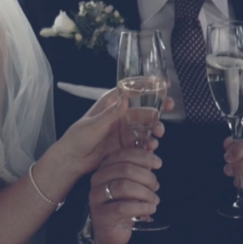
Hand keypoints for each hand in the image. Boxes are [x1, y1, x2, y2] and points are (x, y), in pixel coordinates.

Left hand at [54, 91, 170, 176]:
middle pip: (143, 107)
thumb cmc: (78, 137)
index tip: (163, 84)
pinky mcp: (126, 144)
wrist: (73, 160)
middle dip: (158, 107)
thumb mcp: (94, 124)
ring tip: (158, 133)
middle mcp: (119, 115)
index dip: (147, 86)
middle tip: (169, 107)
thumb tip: (124, 100)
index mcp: (110, 104)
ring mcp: (124, 130)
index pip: (131, 90)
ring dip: (155, 127)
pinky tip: (152, 146)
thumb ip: (110, 114)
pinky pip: (142, 141)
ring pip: (146, 125)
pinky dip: (149, 143)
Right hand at [87, 147, 161, 243]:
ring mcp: (98, 197)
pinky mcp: (103, 215)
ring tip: (154, 200)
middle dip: (146, 177)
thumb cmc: (123, 203)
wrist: (110, 230)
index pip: (123, 155)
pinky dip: (142, 207)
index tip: (158, 163)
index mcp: (104, 168)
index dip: (143, 156)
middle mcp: (97, 180)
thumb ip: (141, 166)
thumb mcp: (132, 183)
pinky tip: (151, 209)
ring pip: (124, 186)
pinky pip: (124, 207)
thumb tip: (153, 146)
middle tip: (156, 186)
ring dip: (145, 193)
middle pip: (125, 169)